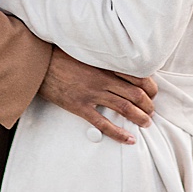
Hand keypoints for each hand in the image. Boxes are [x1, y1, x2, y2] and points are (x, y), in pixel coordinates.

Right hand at [39, 47, 157, 144]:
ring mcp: (92, 93)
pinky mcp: (80, 106)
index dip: (150, 87)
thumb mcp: (89, 52)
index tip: (153, 93)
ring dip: (139, 117)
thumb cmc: (63, 56)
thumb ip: (106, 60)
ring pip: (124, 108)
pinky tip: (128, 138)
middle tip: (151, 111)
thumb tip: (122, 66)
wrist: (39, 63)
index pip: (139, 76)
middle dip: (148, 105)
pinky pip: (103, 123)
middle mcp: (103, 79)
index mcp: (107, 64)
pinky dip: (118, 132)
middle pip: (135, 94)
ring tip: (146, 124)